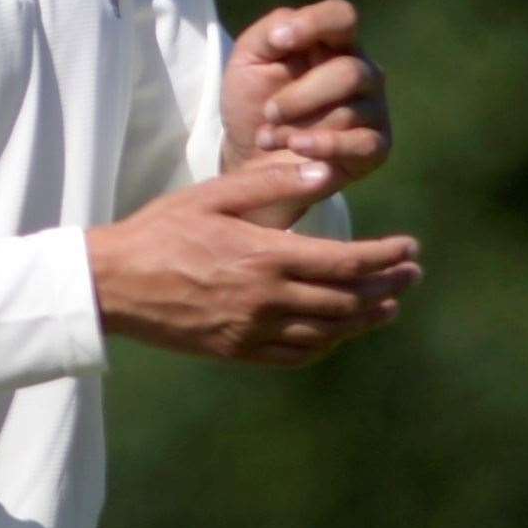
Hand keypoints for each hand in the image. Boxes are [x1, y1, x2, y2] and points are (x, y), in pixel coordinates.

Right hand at [85, 159, 421, 366]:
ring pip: (328, 333)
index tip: (410, 247)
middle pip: (346, 301)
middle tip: (412, 275)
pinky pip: (297, 355)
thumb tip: (323, 172)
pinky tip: (339, 334)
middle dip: (387, 287)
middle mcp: (267, 299)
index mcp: (266, 256)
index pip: (345, 262)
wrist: (115, 283)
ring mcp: (254, 331)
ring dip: (366, 320)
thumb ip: (270, 183)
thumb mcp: (213, 194)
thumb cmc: (162, 229)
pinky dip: (327, 345)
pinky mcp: (238, 351)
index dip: (385, 257)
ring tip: (390, 307)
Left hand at [221, 0, 389, 214]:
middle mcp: (361, 70)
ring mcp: (373, 108)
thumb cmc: (253, 99)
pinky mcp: (376, 146)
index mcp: (333, 41)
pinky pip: (363, 144)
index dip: (314, 24)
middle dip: (300, 96)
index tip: (279, 42)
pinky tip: (297, 147)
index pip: (342, 16)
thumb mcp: (248, 59)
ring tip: (268, 138)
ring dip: (298, 127)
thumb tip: (288, 29)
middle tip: (268, 113)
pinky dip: (325, 146)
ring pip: (349, 110)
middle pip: (349, 72)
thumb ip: (268, 32)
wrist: (250, 156)